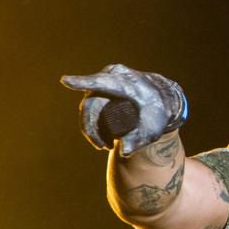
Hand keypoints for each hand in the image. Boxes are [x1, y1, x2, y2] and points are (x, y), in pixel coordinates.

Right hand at [60, 64, 187, 155]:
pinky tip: (99, 136)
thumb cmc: (158, 113)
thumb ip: (139, 141)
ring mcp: (107, 77)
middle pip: (92, 103)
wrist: (163, 100)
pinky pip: (92, 102)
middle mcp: (115, 76)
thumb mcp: (152, 129)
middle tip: (104, 146)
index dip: (82, 82)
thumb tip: (124, 152)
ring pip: (90, 105)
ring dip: (93, 127)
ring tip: (106, 144)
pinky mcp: (104, 83)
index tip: (66, 80)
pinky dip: (93, 121)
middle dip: (92, 128)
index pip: (101, 83)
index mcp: (127, 83)